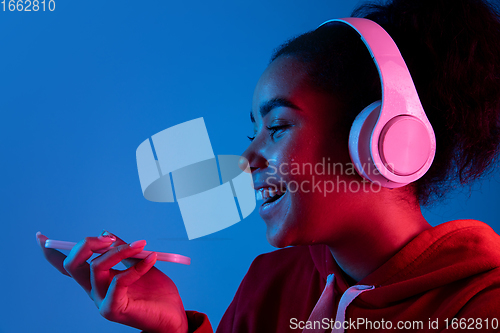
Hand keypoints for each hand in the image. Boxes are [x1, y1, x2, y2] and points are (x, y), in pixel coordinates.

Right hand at [36, 231, 187, 332]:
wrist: (172, 315)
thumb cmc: (155, 292)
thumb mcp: (138, 263)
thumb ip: (122, 251)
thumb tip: (104, 233)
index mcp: (96, 280)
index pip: (68, 266)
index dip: (51, 253)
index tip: (40, 236)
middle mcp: (94, 291)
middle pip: (73, 265)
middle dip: (87, 244)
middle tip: (109, 238)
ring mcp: (101, 301)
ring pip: (97, 268)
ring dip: (119, 250)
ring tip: (141, 245)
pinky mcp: (113, 310)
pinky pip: (119, 281)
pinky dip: (137, 267)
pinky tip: (151, 260)